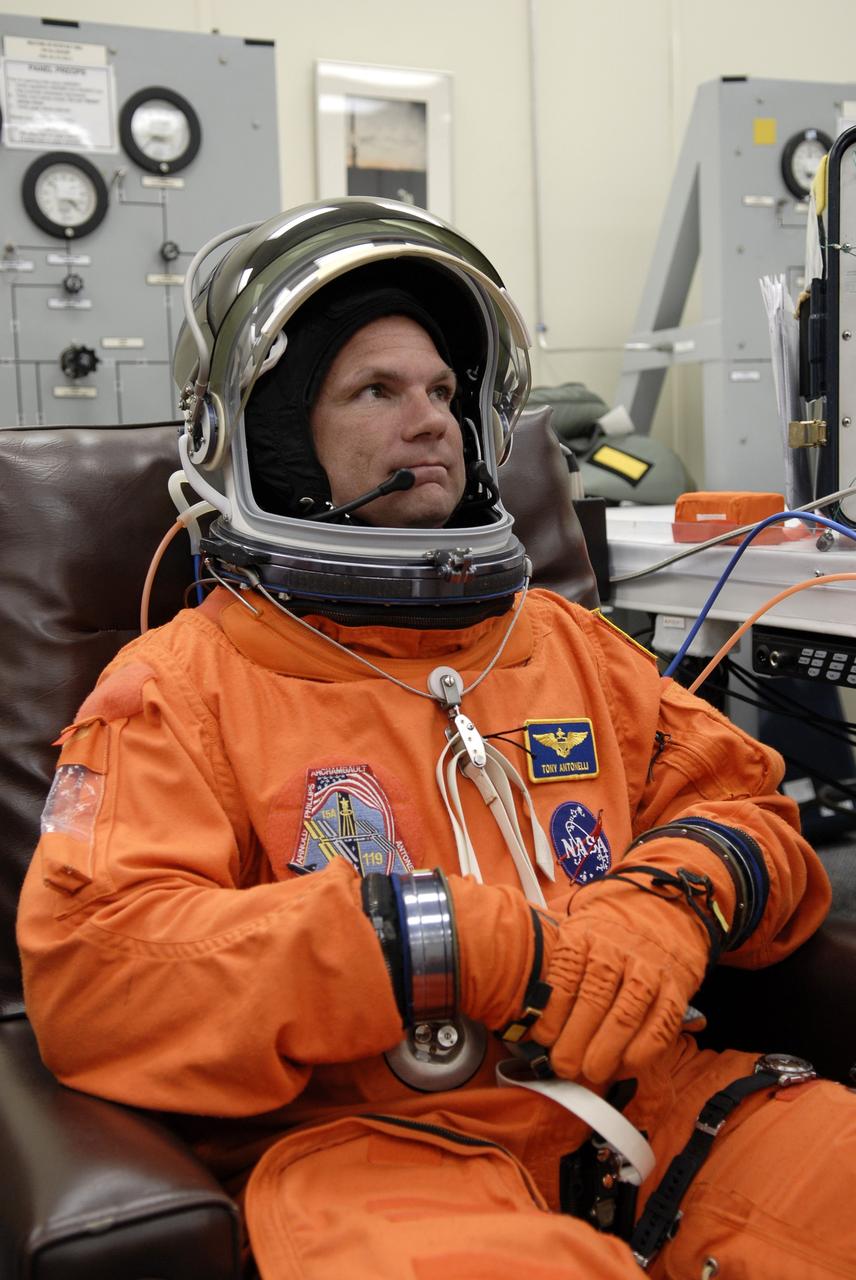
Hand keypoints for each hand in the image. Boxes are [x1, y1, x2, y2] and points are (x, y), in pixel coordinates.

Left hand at [534, 874, 711, 1082]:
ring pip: (627, 1011)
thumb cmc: (608, 935)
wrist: (663, 909)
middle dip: (577, 1037)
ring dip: (607, 1048)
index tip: (542, 1038)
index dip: (553, 1011)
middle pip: (595, 996)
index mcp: (585, 935)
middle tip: (564, 1065)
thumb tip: (530, 1021)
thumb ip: (559, 971)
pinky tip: (626, 1064)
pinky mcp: (675, 986)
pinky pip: (661, 1022)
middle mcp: (617, 949)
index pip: (566, 973)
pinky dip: (644, 1049)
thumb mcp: (578, 935)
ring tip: (591, 1071)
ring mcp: (648, 967)